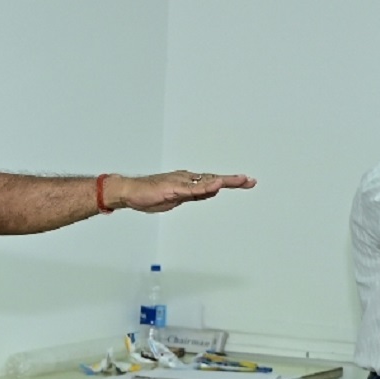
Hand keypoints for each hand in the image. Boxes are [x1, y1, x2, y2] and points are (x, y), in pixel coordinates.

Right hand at [109, 170, 255, 213]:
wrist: (128, 191)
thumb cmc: (147, 195)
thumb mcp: (175, 199)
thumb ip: (192, 196)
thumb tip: (209, 192)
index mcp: (187, 182)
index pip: (211, 181)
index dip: (228, 181)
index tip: (244, 181)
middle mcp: (187, 179)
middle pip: (214, 179)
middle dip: (233, 180)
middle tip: (251, 180)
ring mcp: (181, 183)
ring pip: (207, 181)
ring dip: (225, 181)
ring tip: (242, 180)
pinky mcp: (174, 188)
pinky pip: (193, 188)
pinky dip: (207, 186)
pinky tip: (218, 184)